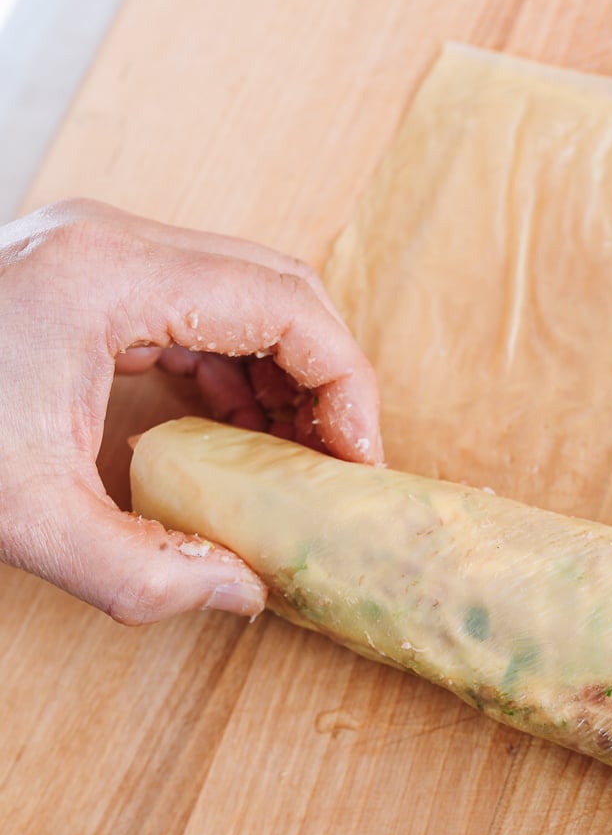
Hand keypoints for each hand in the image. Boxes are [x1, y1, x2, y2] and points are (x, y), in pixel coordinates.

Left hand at [0, 199, 381, 623]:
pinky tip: (238, 433)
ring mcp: (95, 252)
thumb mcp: (22, 518)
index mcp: (111, 277)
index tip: (356, 461)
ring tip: (300, 457)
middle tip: (341, 461)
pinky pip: (195, 309)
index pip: (288, 307)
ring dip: (285, 373)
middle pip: (279, 288)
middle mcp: (113, 243)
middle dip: (327, 377)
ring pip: (244, 293)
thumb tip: (246, 592)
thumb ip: (144, 572)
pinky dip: (234, 369)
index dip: (346, 386)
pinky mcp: (82, 278)